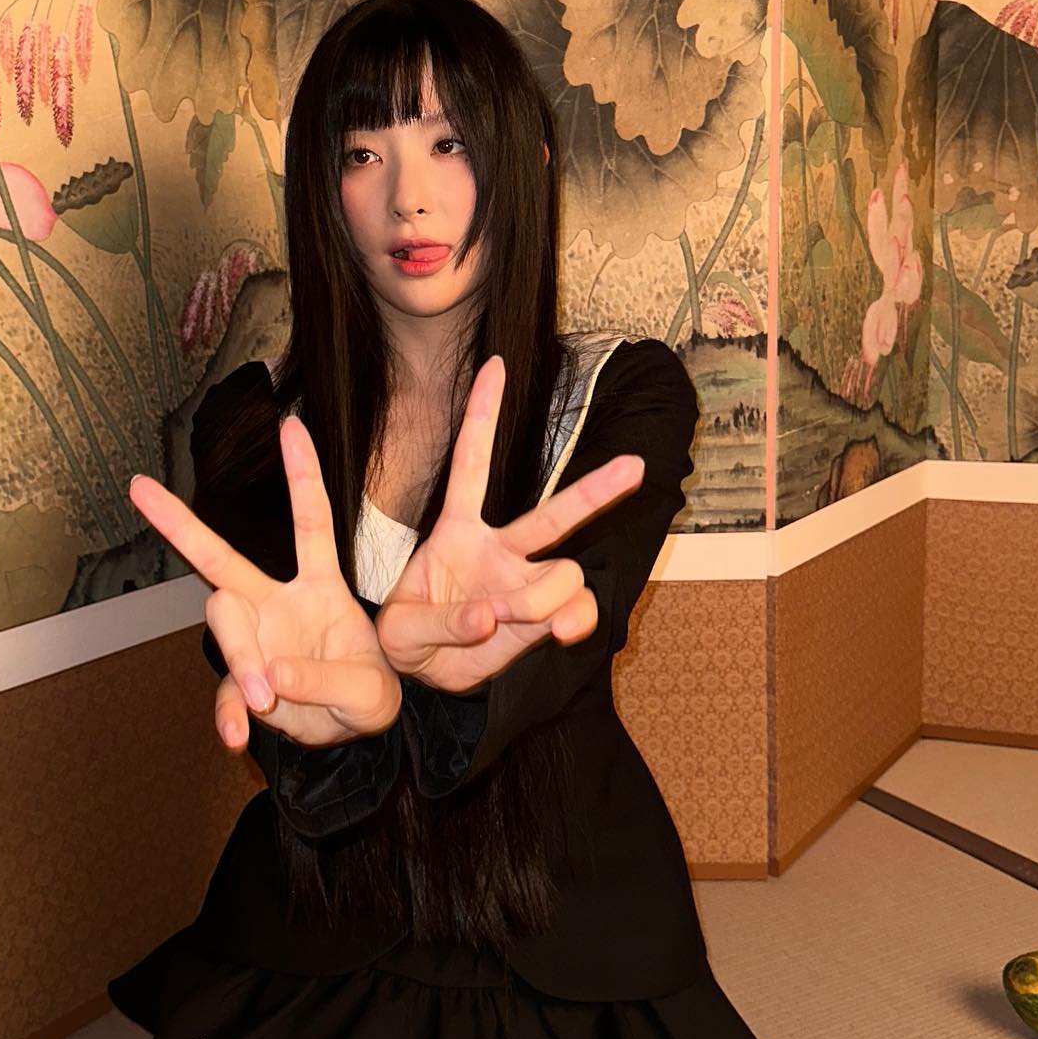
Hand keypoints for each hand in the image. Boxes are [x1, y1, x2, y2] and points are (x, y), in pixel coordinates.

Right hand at [131, 417, 400, 751]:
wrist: (358, 733)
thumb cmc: (365, 693)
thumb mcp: (369, 689)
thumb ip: (327, 680)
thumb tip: (269, 679)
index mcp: (318, 587)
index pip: (310, 521)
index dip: (301, 474)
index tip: (290, 425)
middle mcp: (276, 602)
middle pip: (221, 560)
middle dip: (180, 524)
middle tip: (143, 492)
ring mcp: (255, 641)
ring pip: (224, 625)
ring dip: (240, 658)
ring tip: (266, 696)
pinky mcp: (245, 685)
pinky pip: (225, 696)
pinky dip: (229, 715)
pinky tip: (238, 736)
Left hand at [374, 354, 644, 693]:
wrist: (426, 675)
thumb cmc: (410, 639)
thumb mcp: (403, 631)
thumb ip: (440, 624)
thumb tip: (494, 615)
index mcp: (456, 533)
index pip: (470, 465)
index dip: (482, 415)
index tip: (496, 363)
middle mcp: (500, 551)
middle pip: (551, 515)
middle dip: (595, 490)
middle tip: (635, 467)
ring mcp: (525, 585)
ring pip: (566, 572)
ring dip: (547, 596)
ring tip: (514, 618)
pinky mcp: (539, 621)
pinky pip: (572, 612)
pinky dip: (576, 620)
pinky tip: (565, 631)